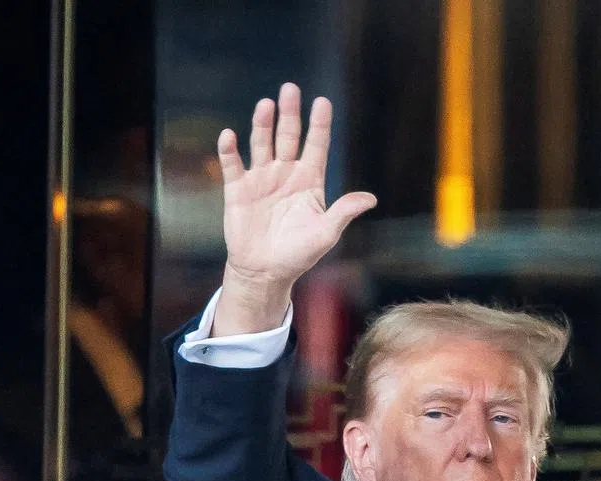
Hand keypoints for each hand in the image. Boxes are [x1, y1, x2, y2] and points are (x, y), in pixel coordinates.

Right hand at [212, 82, 376, 335]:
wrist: (265, 271)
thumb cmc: (299, 254)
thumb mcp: (325, 233)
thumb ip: (343, 212)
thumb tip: (371, 198)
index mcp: (309, 181)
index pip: (316, 146)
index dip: (319, 125)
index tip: (322, 101)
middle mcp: (286, 174)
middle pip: (289, 136)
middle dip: (290, 114)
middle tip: (290, 89)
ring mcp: (261, 179)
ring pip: (262, 144)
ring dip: (263, 124)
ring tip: (266, 104)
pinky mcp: (238, 190)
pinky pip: (233, 165)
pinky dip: (230, 150)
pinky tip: (230, 135)